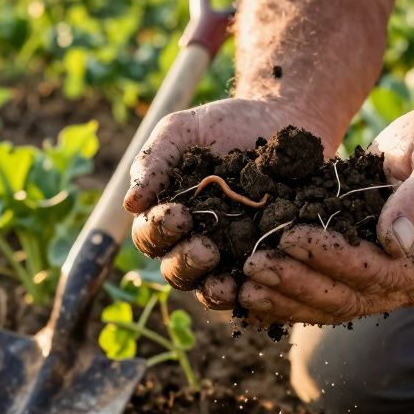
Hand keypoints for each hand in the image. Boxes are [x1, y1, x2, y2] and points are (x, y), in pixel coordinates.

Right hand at [124, 97, 334, 304]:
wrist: (283, 118)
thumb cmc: (226, 124)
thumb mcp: (184, 130)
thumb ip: (155, 160)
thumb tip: (130, 203)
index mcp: (168, 214)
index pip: (150, 235)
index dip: (159, 230)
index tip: (178, 215)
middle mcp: (195, 241)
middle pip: (178, 270)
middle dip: (187, 263)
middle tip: (205, 249)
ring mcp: (232, 256)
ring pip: (211, 288)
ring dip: (214, 289)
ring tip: (226, 280)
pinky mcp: (267, 261)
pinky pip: (256, 289)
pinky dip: (254, 294)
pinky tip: (261, 286)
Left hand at [236, 105, 413, 323]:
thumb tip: (395, 241)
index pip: (384, 273)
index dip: (336, 258)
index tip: (293, 236)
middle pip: (352, 298)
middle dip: (300, 282)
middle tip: (254, 265)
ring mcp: (385, 286)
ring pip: (332, 305)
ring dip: (286, 297)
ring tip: (245, 284)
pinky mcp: (358, 277)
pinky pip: (321, 296)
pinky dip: (285, 297)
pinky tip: (249, 294)